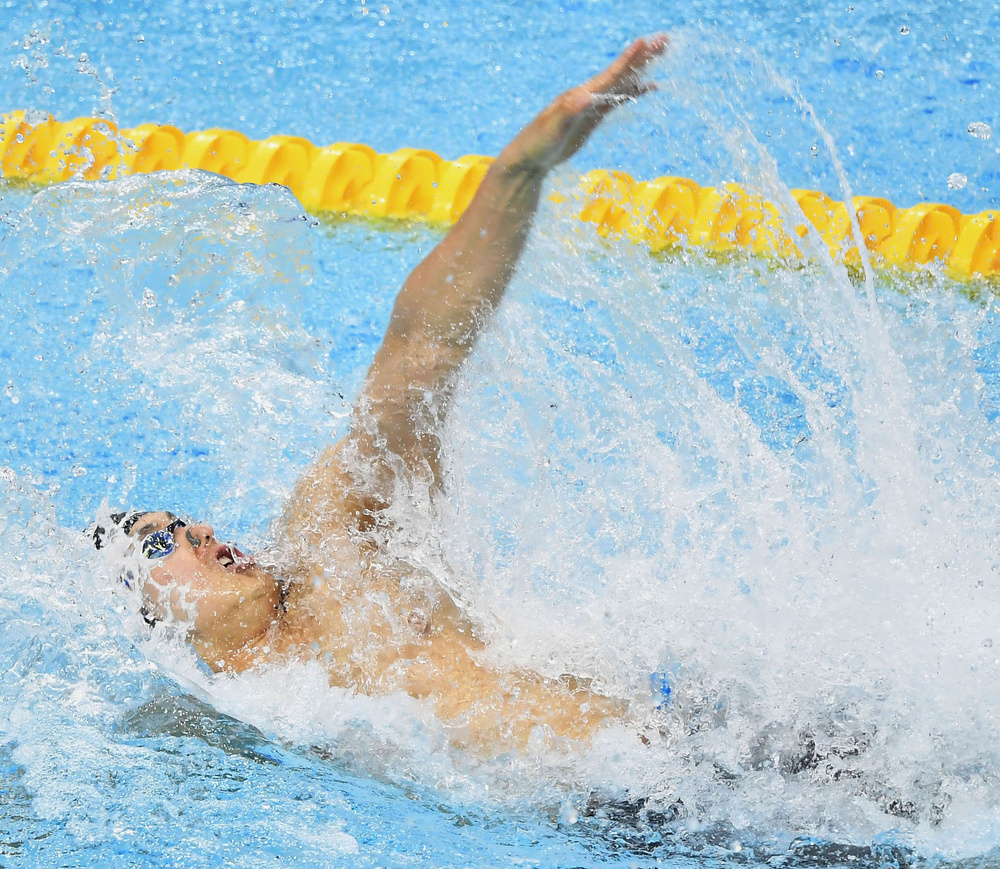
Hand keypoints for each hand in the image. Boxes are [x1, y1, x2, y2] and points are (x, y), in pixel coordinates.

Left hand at [501, 34, 667, 172]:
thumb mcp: (552, 128)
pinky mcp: (594, 116)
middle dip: (642, 56)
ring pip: (622, 82)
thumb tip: (586, 96)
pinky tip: (648, 87)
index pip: (609, 75)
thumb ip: (568, 112)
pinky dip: (635, 91)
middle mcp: (588, 94)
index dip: (627, 60)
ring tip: (660, 53)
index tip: (644, 42)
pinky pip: (619, 99)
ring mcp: (592, 105)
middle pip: (620, 72)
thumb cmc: (537, 143)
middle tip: (664, 40)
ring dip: (641, 68)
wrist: (529, 157)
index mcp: (580, 95)